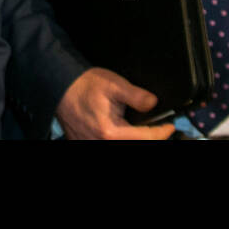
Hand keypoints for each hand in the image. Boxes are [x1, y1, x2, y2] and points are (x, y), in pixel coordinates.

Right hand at [56, 68, 175, 139]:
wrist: (59, 85)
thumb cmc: (84, 84)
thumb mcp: (114, 84)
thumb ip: (136, 96)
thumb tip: (154, 103)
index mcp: (111, 132)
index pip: (146, 138)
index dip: (162, 132)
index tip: (170, 126)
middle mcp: (100, 143)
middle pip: (135, 145)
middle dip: (149, 138)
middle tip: (158, 129)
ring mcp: (90, 144)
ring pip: (121, 145)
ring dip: (134, 139)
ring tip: (142, 130)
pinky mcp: (82, 142)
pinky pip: (105, 143)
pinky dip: (118, 138)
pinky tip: (122, 131)